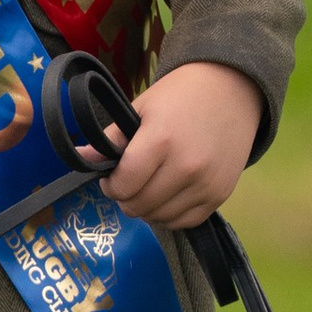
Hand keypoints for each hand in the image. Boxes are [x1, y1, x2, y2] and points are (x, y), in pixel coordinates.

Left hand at [91, 61, 262, 234]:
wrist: (230, 90)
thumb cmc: (179, 97)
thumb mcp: (141, 109)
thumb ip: (111, 138)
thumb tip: (82, 159)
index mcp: (161, 141)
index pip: (123, 186)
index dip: (111, 185)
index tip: (112, 176)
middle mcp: (186, 167)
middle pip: (139, 206)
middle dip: (126, 197)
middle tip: (129, 181)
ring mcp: (205, 184)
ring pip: (159, 218)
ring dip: (147, 208)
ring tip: (148, 186)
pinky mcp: (220, 195)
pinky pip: (184, 222)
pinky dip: (170, 214)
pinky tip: (168, 194)